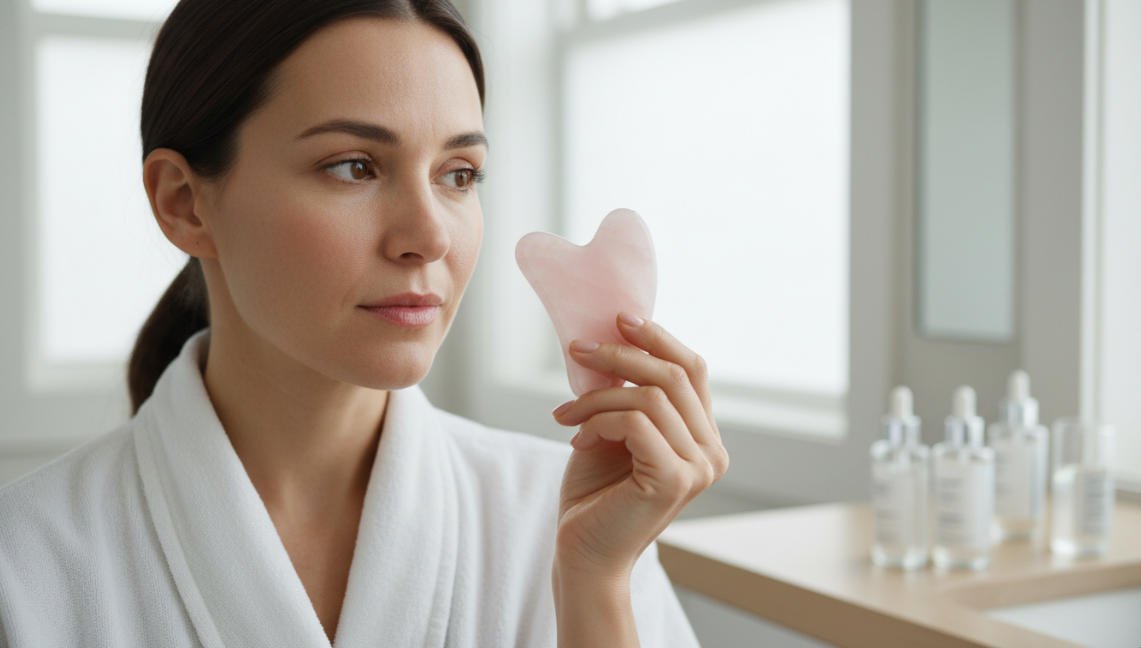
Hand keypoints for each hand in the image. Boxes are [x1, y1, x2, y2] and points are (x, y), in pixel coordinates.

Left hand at [550, 312, 728, 577]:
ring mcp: (699, 468)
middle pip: (674, 374)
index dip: (659, 337)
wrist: (583, 554)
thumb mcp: (613, 430)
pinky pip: (635, 423)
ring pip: (650, 396)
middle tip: (577, 350)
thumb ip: (626, 392)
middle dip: (620, 355)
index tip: (619, 319)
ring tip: (565, 413)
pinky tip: (576, 439)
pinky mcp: (674, 480)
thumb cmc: (595, 495)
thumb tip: (613, 337)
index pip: (692, 369)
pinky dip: (598, 421)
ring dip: (597, 396)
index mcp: (703, 437)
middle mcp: (712, 452)